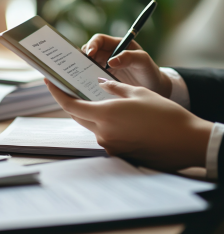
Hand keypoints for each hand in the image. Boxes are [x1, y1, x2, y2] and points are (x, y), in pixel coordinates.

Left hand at [45, 78, 212, 170]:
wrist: (185, 140)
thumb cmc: (163, 113)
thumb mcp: (137, 93)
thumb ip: (114, 89)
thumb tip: (101, 85)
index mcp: (105, 115)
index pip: (70, 105)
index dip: (56, 93)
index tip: (49, 82)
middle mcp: (102, 133)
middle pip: (77, 115)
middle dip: (71, 101)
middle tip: (71, 87)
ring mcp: (109, 145)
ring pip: (89, 125)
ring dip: (88, 112)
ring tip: (94, 98)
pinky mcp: (117, 151)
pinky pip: (102, 134)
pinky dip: (101, 122)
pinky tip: (111, 114)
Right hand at [82, 34, 170, 97]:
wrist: (154, 89)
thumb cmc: (150, 71)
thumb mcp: (144, 62)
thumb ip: (130, 57)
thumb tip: (111, 61)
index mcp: (116, 46)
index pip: (99, 40)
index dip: (92, 44)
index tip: (89, 54)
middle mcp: (107, 55)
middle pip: (88, 52)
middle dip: (82, 57)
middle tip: (79, 67)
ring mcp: (103, 68)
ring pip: (86, 65)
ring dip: (81, 70)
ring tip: (77, 77)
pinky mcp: (102, 80)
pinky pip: (89, 78)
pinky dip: (85, 81)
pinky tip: (84, 86)